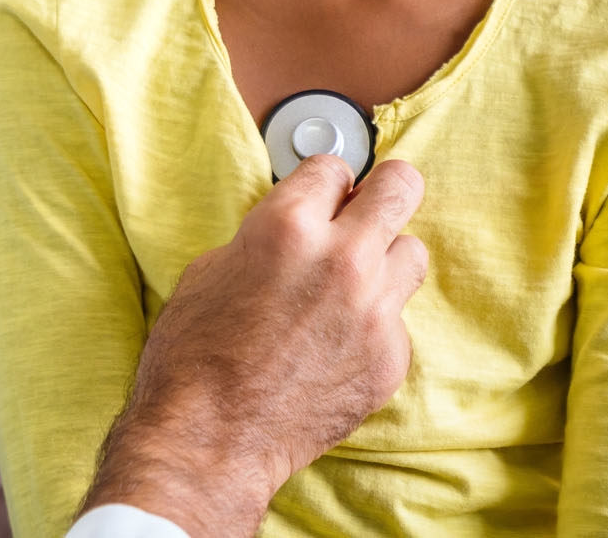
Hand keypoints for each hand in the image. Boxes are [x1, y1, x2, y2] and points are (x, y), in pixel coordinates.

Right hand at [82, 155, 428, 537]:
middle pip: (402, 187)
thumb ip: (267, 235)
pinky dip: (373, 325)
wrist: (209, 440)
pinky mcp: (390, 359)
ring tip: (351, 285)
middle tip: (371, 207)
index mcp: (288, 226)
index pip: (334, 168)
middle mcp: (341, 259)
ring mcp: (373, 311)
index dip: (324, 184)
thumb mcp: (213, 268)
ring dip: (384, 261)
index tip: (323, 197)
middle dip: (386, 190)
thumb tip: (300, 228)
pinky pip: (397, 320)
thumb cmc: (195, 356)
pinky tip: (335, 346)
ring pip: (412, 254)